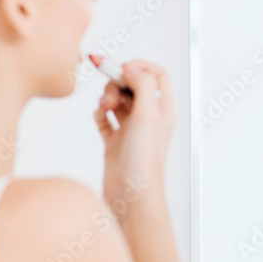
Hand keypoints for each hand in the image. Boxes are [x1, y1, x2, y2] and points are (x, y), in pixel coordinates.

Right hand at [93, 59, 174, 216]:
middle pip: (132, 85)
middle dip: (117, 83)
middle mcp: (149, 118)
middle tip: (111, 93)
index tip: (122, 67)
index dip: (139, 66)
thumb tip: (131, 67)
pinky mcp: (114, 142)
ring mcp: (131, 130)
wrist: (130, 196)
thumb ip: (141, 85)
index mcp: (163, 110)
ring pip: (117, 100)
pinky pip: (104, 119)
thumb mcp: (147, 115)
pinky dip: (99, 114)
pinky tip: (99, 117)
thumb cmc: (144, 161)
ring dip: (107, 97)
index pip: (156, 75)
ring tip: (104, 107)